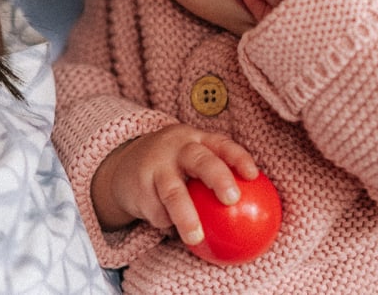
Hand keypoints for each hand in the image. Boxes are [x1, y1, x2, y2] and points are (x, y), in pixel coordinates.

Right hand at [91, 124, 259, 245]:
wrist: (123, 164)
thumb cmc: (174, 166)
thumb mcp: (191, 160)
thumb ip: (215, 176)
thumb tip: (250, 212)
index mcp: (196, 140)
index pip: (222, 144)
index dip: (238, 158)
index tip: (253, 175)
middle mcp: (177, 148)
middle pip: (201, 161)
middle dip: (218, 178)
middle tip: (232, 200)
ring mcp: (156, 166)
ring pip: (174, 192)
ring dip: (186, 216)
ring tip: (196, 237)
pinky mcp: (139, 186)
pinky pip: (157, 211)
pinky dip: (166, 223)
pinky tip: (169, 228)